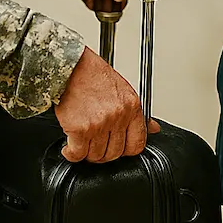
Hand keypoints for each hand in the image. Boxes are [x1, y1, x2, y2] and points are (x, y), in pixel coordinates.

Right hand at [55, 46, 160, 161]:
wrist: (72, 66)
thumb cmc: (94, 75)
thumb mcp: (123, 90)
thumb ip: (138, 113)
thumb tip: (153, 128)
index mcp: (132, 107)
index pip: (137, 144)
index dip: (126, 150)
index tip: (117, 148)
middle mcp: (118, 116)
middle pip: (115, 153)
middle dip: (104, 153)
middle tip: (95, 144)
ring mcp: (100, 123)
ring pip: (96, 155)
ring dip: (87, 153)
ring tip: (82, 141)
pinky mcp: (80, 128)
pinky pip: (77, 154)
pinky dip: (72, 154)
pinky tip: (70, 147)